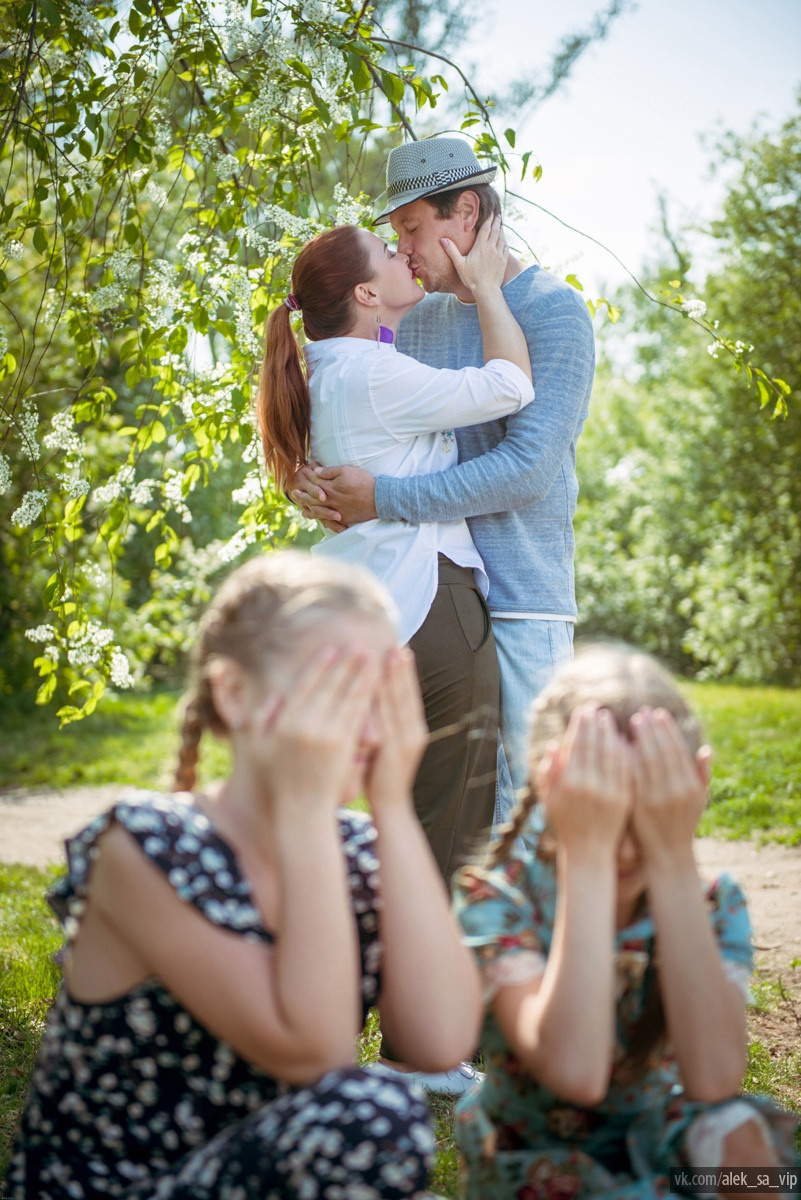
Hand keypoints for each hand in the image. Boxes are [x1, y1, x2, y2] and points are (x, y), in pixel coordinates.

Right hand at [251, 646, 380, 813]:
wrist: (302, 810)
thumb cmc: (279, 778)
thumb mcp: (258, 748)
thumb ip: (261, 720)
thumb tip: (274, 695)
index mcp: (284, 723)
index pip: (305, 686)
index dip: (319, 666)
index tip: (330, 650)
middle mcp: (306, 726)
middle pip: (329, 687)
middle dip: (345, 664)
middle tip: (358, 644)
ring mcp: (327, 736)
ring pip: (347, 698)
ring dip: (360, 674)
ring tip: (372, 656)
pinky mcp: (345, 746)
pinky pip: (358, 715)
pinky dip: (367, 697)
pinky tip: (376, 683)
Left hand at [288, 464, 377, 528]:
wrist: (379, 499)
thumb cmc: (364, 482)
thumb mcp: (347, 471)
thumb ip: (330, 471)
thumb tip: (316, 472)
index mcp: (330, 488)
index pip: (315, 482)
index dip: (308, 477)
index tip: (303, 473)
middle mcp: (331, 501)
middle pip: (313, 498)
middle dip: (303, 495)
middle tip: (294, 493)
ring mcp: (337, 511)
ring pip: (319, 511)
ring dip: (309, 509)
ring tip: (302, 510)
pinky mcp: (344, 518)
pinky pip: (329, 520)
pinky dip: (322, 520)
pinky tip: (319, 520)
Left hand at [366, 647, 427, 810]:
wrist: (390, 808)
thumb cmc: (380, 776)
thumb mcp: (384, 746)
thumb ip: (381, 724)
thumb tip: (371, 700)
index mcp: (413, 729)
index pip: (409, 694)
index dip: (406, 672)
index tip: (401, 649)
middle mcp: (414, 731)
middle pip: (408, 693)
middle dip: (403, 668)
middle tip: (399, 644)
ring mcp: (406, 740)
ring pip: (400, 702)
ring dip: (396, 677)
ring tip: (392, 653)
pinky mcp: (394, 748)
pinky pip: (388, 717)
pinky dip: (384, 697)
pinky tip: (378, 681)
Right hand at [440, 214, 507, 297]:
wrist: (486, 290)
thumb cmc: (471, 278)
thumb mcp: (459, 264)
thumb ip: (451, 250)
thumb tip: (442, 239)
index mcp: (481, 246)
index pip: (486, 228)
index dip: (489, 219)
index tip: (491, 213)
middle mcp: (491, 247)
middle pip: (495, 230)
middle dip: (496, 222)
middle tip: (498, 215)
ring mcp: (499, 254)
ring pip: (502, 238)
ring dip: (501, 230)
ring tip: (501, 225)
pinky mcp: (503, 261)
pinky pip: (506, 247)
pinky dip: (505, 242)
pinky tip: (504, 241)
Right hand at [539, 706, 631, 859]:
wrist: (589, 851)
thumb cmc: (565, 823)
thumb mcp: (549, 798)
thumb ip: (548, 772)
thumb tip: (552, 745)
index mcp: (568, 783)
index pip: (575, 745)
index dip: (579, 726)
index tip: (582, 710)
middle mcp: (587, 785)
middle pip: (593, 745)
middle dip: (594, 724)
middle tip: (596, 707)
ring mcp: (608, 791)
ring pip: (611, 754)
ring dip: (610, 733)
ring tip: (608, 718)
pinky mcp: (624, 798)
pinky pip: (625, 768)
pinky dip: (623, 751)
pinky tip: (622, 739)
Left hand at [629, 708, 710, 868]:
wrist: (669, 854)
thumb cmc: (684, 822)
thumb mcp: (699, 800)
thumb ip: (701, 775)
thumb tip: (706, 750)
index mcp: (690, 786)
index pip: (677, 751)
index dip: (668, 731)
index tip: (659, 714)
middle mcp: (676, 791)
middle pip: (661, 753)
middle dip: (652, 730)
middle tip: (641, 712)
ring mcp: (656, 799)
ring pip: (647, 762)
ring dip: (639, 739)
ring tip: (632, 722)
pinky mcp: (639, 805)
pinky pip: (633, 776)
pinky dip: (627, 758)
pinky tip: (620, 744)